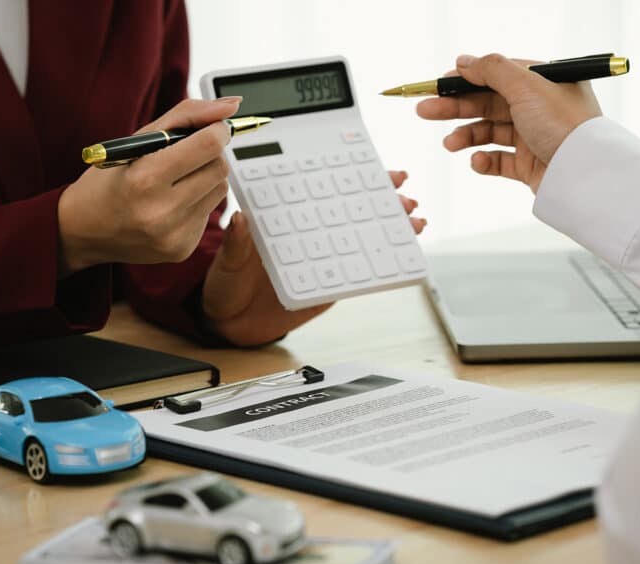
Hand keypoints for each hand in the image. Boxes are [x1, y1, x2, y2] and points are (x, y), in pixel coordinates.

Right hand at [57, 97, 243, 274]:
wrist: (84, 230)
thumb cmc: (110, 177)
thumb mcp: (138, 138)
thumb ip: (187, 115)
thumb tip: (232, 106)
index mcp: (145, 178)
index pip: (209, 145)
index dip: (217, 130)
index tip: (212, 127)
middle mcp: (161, 211)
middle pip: (220, 167)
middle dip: (211, 153)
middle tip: (189, 153)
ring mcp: (173, 235)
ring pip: (220, 190)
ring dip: (206, 177)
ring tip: (176, 180)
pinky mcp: (182, 249)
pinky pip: (209, 214)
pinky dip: (197, 202)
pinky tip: (171, 204)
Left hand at [202, 171, 424, 346]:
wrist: (231, 323)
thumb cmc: (226, 285)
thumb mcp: (226, 262)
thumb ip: (236, 243)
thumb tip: (238, 220)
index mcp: (286, 218)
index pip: (320, 189)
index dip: (347, 174)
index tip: (371, 164)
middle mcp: (310, 233)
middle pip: (351, 208)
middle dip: (382, 195)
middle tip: (403, 191)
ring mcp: (324, 257)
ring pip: (363, 236)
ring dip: (391, 226)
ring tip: (413, 218)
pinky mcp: (332, 284)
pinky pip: (361, 271)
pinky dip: (384, 263)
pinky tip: (403, 254)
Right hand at [416, 54, 601, 192]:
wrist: (585, 174)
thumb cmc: (565, 125)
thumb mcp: (526, 86)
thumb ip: (491, 70)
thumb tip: (465, 61)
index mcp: (543, 83)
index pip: (497, 75)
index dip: (466, 79)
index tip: (439, 84)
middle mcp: (539, 107)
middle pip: (488, 103)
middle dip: (456, 108)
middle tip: (425, 110)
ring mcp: (534, 136)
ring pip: (490, 132)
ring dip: (466, 135)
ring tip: (450, 144)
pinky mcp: (530, 164)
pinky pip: (499, 160)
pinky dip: (484, 160)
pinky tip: (477, 161)